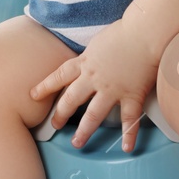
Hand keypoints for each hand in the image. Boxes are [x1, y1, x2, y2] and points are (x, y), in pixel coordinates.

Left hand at [29, 19, 161, 151]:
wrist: (145, 32)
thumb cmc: (125, 31)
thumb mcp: (99, 41)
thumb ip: (92, 54)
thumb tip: (91, 59)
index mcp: (85, 61)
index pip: (59, 76)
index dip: (45, 87)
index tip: (34, 95)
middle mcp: (94, 78)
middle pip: (71, 99)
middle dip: (61, 114)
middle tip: (55, 125)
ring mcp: (112, 89)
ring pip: (93, 114)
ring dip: (85, 131)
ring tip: (78, 143)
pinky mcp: (131, 95)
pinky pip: (129, 119)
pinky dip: (129, 134)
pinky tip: (127, 148)